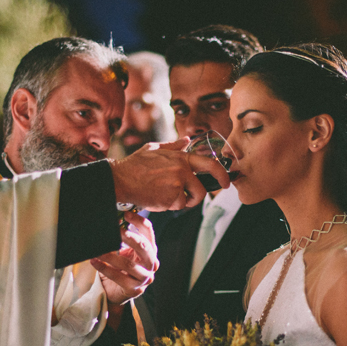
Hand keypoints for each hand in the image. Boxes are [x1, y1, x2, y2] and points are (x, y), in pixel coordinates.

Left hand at [90, 211, 158, 305]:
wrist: (115, 291)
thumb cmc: (120, 269)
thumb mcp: (123, 252)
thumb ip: (120, 240)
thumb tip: (108, 225)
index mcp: (150, 251)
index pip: (148, 233)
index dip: (139, 222)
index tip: (126, 214)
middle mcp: (151, 264)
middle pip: (144, 247)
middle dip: (129, 237)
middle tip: (116, 231)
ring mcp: (144, 278)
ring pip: (128, 264)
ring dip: (111, 255)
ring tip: (98, 250)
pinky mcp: (134, 289)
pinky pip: (119, 277)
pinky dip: (105, 268)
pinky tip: (94, 262)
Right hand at [109, 138, 229, 210]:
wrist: (121, 179)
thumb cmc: (135, 165)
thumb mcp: (154, 149)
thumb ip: (173, 146)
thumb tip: (186, 140)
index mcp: (181, 157)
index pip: (209, 164)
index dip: (221, 174)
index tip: (225, 182)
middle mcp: (182, 169)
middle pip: (202, 189)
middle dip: (199, 196)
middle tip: (192, 198)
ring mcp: (177, 183)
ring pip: (189, 199)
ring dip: (180, 201)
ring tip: (164, 195)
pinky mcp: (171, 196)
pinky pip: (177, 206)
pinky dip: (169, 206)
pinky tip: (157, 198)